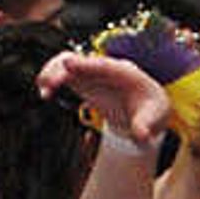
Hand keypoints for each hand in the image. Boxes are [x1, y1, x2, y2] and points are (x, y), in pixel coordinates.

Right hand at [37, 48, 169, 148]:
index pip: (104, 66)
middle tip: (48, 86)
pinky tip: (45, 93)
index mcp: (126, 73)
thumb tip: (140, 137)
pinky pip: (63, 73)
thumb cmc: (151, 111)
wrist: (146, 108)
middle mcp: (106, 69)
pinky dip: (53, 79)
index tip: (68, 63)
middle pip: (81, 61)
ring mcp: (93, 73)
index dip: (85, 64)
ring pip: (68, 63)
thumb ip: (145, 127)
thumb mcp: (154, 119)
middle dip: (63, 70)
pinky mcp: (83, 80)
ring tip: (44, 92)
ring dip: (53, 72)